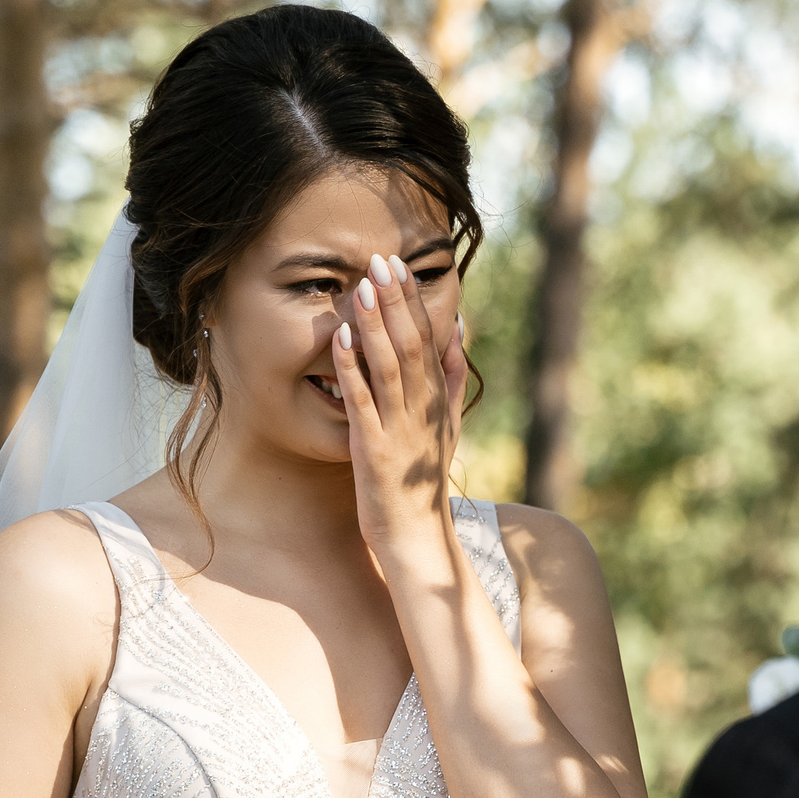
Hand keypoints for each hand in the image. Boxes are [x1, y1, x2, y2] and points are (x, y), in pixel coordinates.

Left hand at [331, 254, 468, 564]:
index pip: (428, 340)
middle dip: (394, 302)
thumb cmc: (424, 482)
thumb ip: (454, 378)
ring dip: (376, 325)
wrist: (418, 537)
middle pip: (411, 345)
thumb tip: (457, 328)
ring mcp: (399, 428)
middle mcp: (422, 409)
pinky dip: (352, 369)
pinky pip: (362, 402)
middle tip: (381, 260)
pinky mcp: (376, 450)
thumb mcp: (448, 426)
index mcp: (437, 401)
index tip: (399, 265)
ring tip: (362, 287)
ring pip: (389, 367)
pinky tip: (341, 340)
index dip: (412, 301)